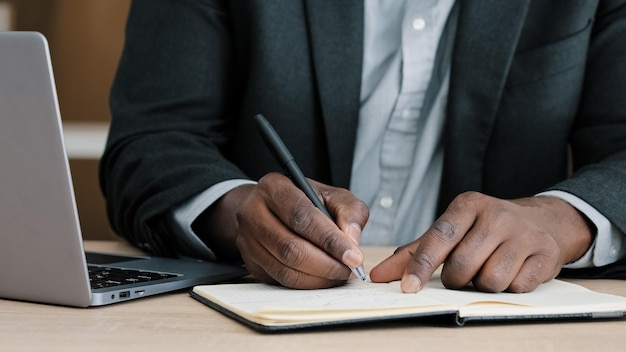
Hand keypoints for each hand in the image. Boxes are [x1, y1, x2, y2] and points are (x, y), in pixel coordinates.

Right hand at [197, 172, 368, 288]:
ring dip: (319, 278)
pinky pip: (281, 280)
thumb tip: (352, 242)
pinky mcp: (251, 262)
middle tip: (350, 269)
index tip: (354, 256)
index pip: (302, 217)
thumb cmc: (304, 201)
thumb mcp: (331, 195)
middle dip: (327, 264)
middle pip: (291, 248)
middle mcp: (254, 213)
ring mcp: (248, 240)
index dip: (330, 240)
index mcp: (274, 188)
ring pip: (286, 269)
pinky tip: (324, 278)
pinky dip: (308, 284)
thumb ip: (349, 211)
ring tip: (340, 274)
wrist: (271, 208)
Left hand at [369, 192, 593, 292]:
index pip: (438, 238)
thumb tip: (379, 275)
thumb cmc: (484, 230)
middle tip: (463, 271)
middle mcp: (496, 215)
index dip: (421, 266)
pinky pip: (516, 287)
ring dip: (483, 284)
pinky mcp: (545, 254)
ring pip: (489, 280)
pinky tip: (512, 271)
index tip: (407, 287)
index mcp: (467, 205)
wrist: (541, 221)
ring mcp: (523, 234)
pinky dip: (509, 287)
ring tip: (489, 268)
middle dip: (456, 278)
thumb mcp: (451, 231)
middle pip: (462, 266)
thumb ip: (413, 253)